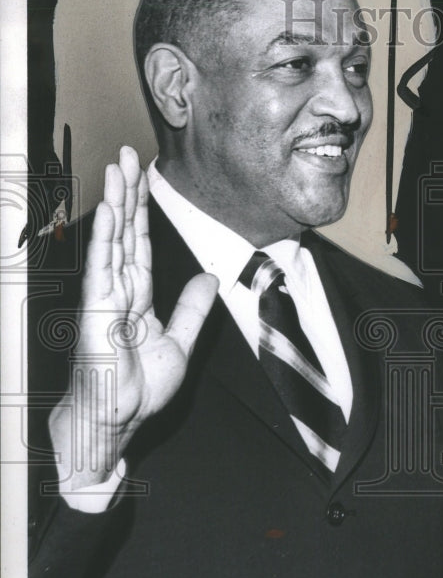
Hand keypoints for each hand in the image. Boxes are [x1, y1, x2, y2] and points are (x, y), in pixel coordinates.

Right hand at [48, 147, 218, 489]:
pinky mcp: (96, 310)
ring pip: (113, 240)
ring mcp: (104, 298)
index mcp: (136, 297)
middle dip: (126, 192)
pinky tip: (113, 210)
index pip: (139, 243)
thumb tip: (211, 278)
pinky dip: (109, 237)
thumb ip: (192, 308)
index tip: (141, 179)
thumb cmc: (138, 391)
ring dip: (116, 202)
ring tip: (117, 168)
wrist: (116, 422)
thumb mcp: (179, 343)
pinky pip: (104, 267)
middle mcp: (118, 290)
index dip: (141, 210)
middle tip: (126, 155)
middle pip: (125, 232)